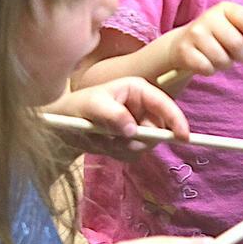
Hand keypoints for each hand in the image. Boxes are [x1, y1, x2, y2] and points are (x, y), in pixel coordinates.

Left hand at [44, 78, 189, 158]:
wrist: (59, 124)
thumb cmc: (75, 106)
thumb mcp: (92, 105)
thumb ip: (113, 115)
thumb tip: (133, 130)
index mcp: (139, 90)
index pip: (165, 104)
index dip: (177, 120)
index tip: (182, 137)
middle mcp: (143, 106)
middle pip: (159, 129)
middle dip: (140, 140)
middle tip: (115, 142)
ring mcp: (139, 123)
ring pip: (147, 144)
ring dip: (125, 147)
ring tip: (101, 140)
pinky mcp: (133, 139)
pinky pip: (136, 153)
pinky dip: (120, 153)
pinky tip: (103, 145)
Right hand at [161, 2, 242, 80]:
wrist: (182, 43)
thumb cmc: (217, 36)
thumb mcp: (235, 26)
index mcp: (225, 9)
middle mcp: (208, 18)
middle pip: (237, 43)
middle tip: (240, 57)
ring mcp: (194, 33)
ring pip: (222, 59)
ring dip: (226, 64)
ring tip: (221, 59)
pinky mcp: (184, 50)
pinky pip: (207, 68)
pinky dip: (211, 70)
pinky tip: (206, 63)